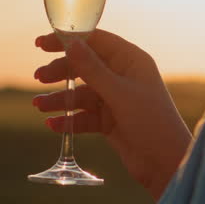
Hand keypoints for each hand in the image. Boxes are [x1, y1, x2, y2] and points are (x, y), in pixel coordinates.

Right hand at [33, 30, 191, 199]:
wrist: (166, 163)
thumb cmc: (151, 122)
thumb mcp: (119, 94)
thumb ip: (92, 69)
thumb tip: (70, 42)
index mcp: (131, 61)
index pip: (95, 41)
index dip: (68, 40)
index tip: (41, 44)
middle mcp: (123, 76)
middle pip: (84, 67)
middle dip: (60, 72)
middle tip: (38, 77)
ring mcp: (116, 99)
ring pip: (81, 93)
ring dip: (60, 99)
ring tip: (39, 106)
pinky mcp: (110, 121)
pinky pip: (84, 115)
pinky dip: (69, 119)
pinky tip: (53, 125)